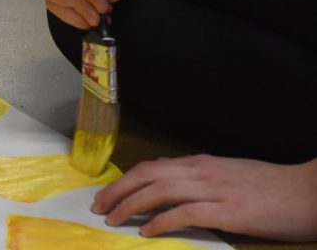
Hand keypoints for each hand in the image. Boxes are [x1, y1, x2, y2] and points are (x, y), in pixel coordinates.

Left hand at [93, 155, 316, 241]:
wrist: (310, 191)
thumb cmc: (272, 188)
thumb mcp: (229, 176)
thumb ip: (200, 178)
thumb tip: (170, 182)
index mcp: (201, 164)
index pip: (151, 167)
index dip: (125, 180)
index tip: (108, 194)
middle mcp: (201, 171)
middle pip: (146, 175)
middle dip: (117, 190)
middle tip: (98, 207)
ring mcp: (214, 190)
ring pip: (158, 190)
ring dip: (130, 205)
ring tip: (112, 219)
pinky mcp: (227, 211)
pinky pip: (184, 213)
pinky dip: (160, 221)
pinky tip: (146, 231)